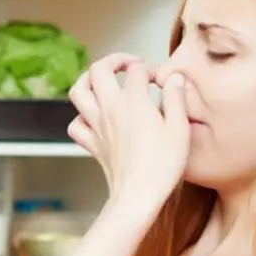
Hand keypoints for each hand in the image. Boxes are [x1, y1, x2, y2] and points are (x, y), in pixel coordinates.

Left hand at [66, 53, 189, 202]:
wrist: (138, 196)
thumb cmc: (162, 166)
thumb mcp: (179, 129)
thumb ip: (176, 98)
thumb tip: (174, 78)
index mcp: (133, 102)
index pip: (137, 70)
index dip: (151, 69)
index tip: (162, 81)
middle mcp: (110, 109)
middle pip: (98, 69)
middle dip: (114, 60)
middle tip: (130, 65)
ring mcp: (97, 126)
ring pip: (78, 91)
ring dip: (88, 80)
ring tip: (103, 80)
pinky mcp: (92, 144)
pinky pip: (75, 124)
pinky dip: (81, 116)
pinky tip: (95, 117)